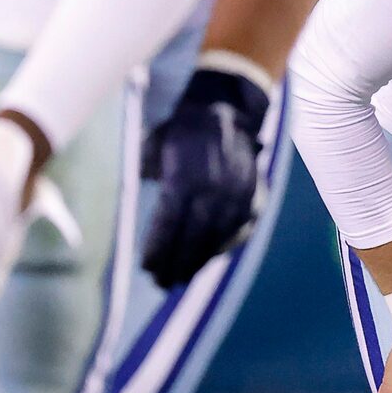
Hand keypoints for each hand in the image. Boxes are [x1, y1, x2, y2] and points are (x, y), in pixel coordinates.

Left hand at [140, 65, 271, 288]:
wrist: (226, 109)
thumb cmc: (182, 130)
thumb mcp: (155, 149)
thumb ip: (147, 180)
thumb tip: (138, 203)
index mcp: (185, 178)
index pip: (169, 226)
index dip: (158, 250)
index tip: (147, 268)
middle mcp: (213, 190)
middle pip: (193, 238)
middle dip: (177, 263)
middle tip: (162, 283)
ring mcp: (236, 194)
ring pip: (217, 238)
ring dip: (199, 261)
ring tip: (183, 277)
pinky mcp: (252, 195)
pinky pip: (238, 229)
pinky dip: (223, 246)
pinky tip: (210, 257)